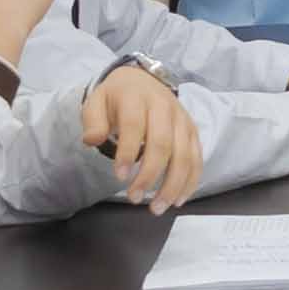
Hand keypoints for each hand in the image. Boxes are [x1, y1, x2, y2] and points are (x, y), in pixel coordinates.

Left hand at [83, 62, 205, 209]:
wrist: (141, 81)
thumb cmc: (116, 98)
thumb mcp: (96, 102)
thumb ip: (92, 121)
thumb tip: (91, 140)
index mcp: (137, 97)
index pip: (135, 125)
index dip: (128, 152)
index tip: (119, 177)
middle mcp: (164, 106)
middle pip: (162, 144)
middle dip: (150, 175)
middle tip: (134, 199)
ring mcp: (182, 119)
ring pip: (184, 155)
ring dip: (172, 185)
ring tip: (157, 208)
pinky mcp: (193, 131)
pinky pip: (197, 159)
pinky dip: (190, 182)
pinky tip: (178, 200)